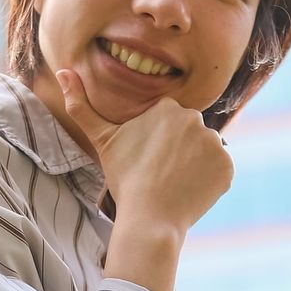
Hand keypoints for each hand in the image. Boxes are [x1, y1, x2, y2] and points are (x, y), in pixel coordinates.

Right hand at [56, 68, 232, 238]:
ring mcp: (216, 144)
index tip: (148, 162)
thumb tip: (62, 71)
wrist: (149, 219)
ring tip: (175, 183)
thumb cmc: (124, 179)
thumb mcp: (102, 140)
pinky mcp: (227, 167)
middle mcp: (196, 119)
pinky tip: (190, 191)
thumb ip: (81, 105)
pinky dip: (208, 181)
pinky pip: (219, 171)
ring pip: (205, 152)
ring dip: (194, 165)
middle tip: (160, 175)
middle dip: (178, 153)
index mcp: (169, 107)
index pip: (169, 124)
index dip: (158, 145)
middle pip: (188, 136)